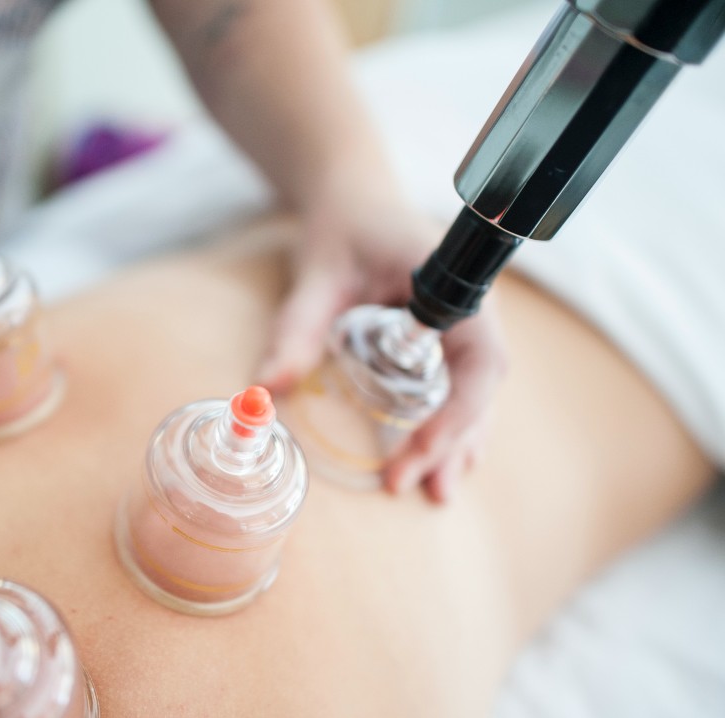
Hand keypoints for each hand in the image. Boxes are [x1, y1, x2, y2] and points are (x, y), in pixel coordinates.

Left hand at [256, 191, 507, 502]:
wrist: (353, 197)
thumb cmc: (342, 227)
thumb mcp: (316, 275)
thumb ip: (296, 328)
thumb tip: (264, 389)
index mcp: (454, 283)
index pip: (480, 360)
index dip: (459, 412)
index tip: (419, 450)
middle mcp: (471, 308)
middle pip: (478, 387)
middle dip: (451, 441)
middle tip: (418, 489)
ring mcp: (463, 324)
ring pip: (474, 393)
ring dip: (456, 442)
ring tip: (436, 492)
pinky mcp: (446, 338)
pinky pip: (459, 386)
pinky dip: (449, 423)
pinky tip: (438, 460)